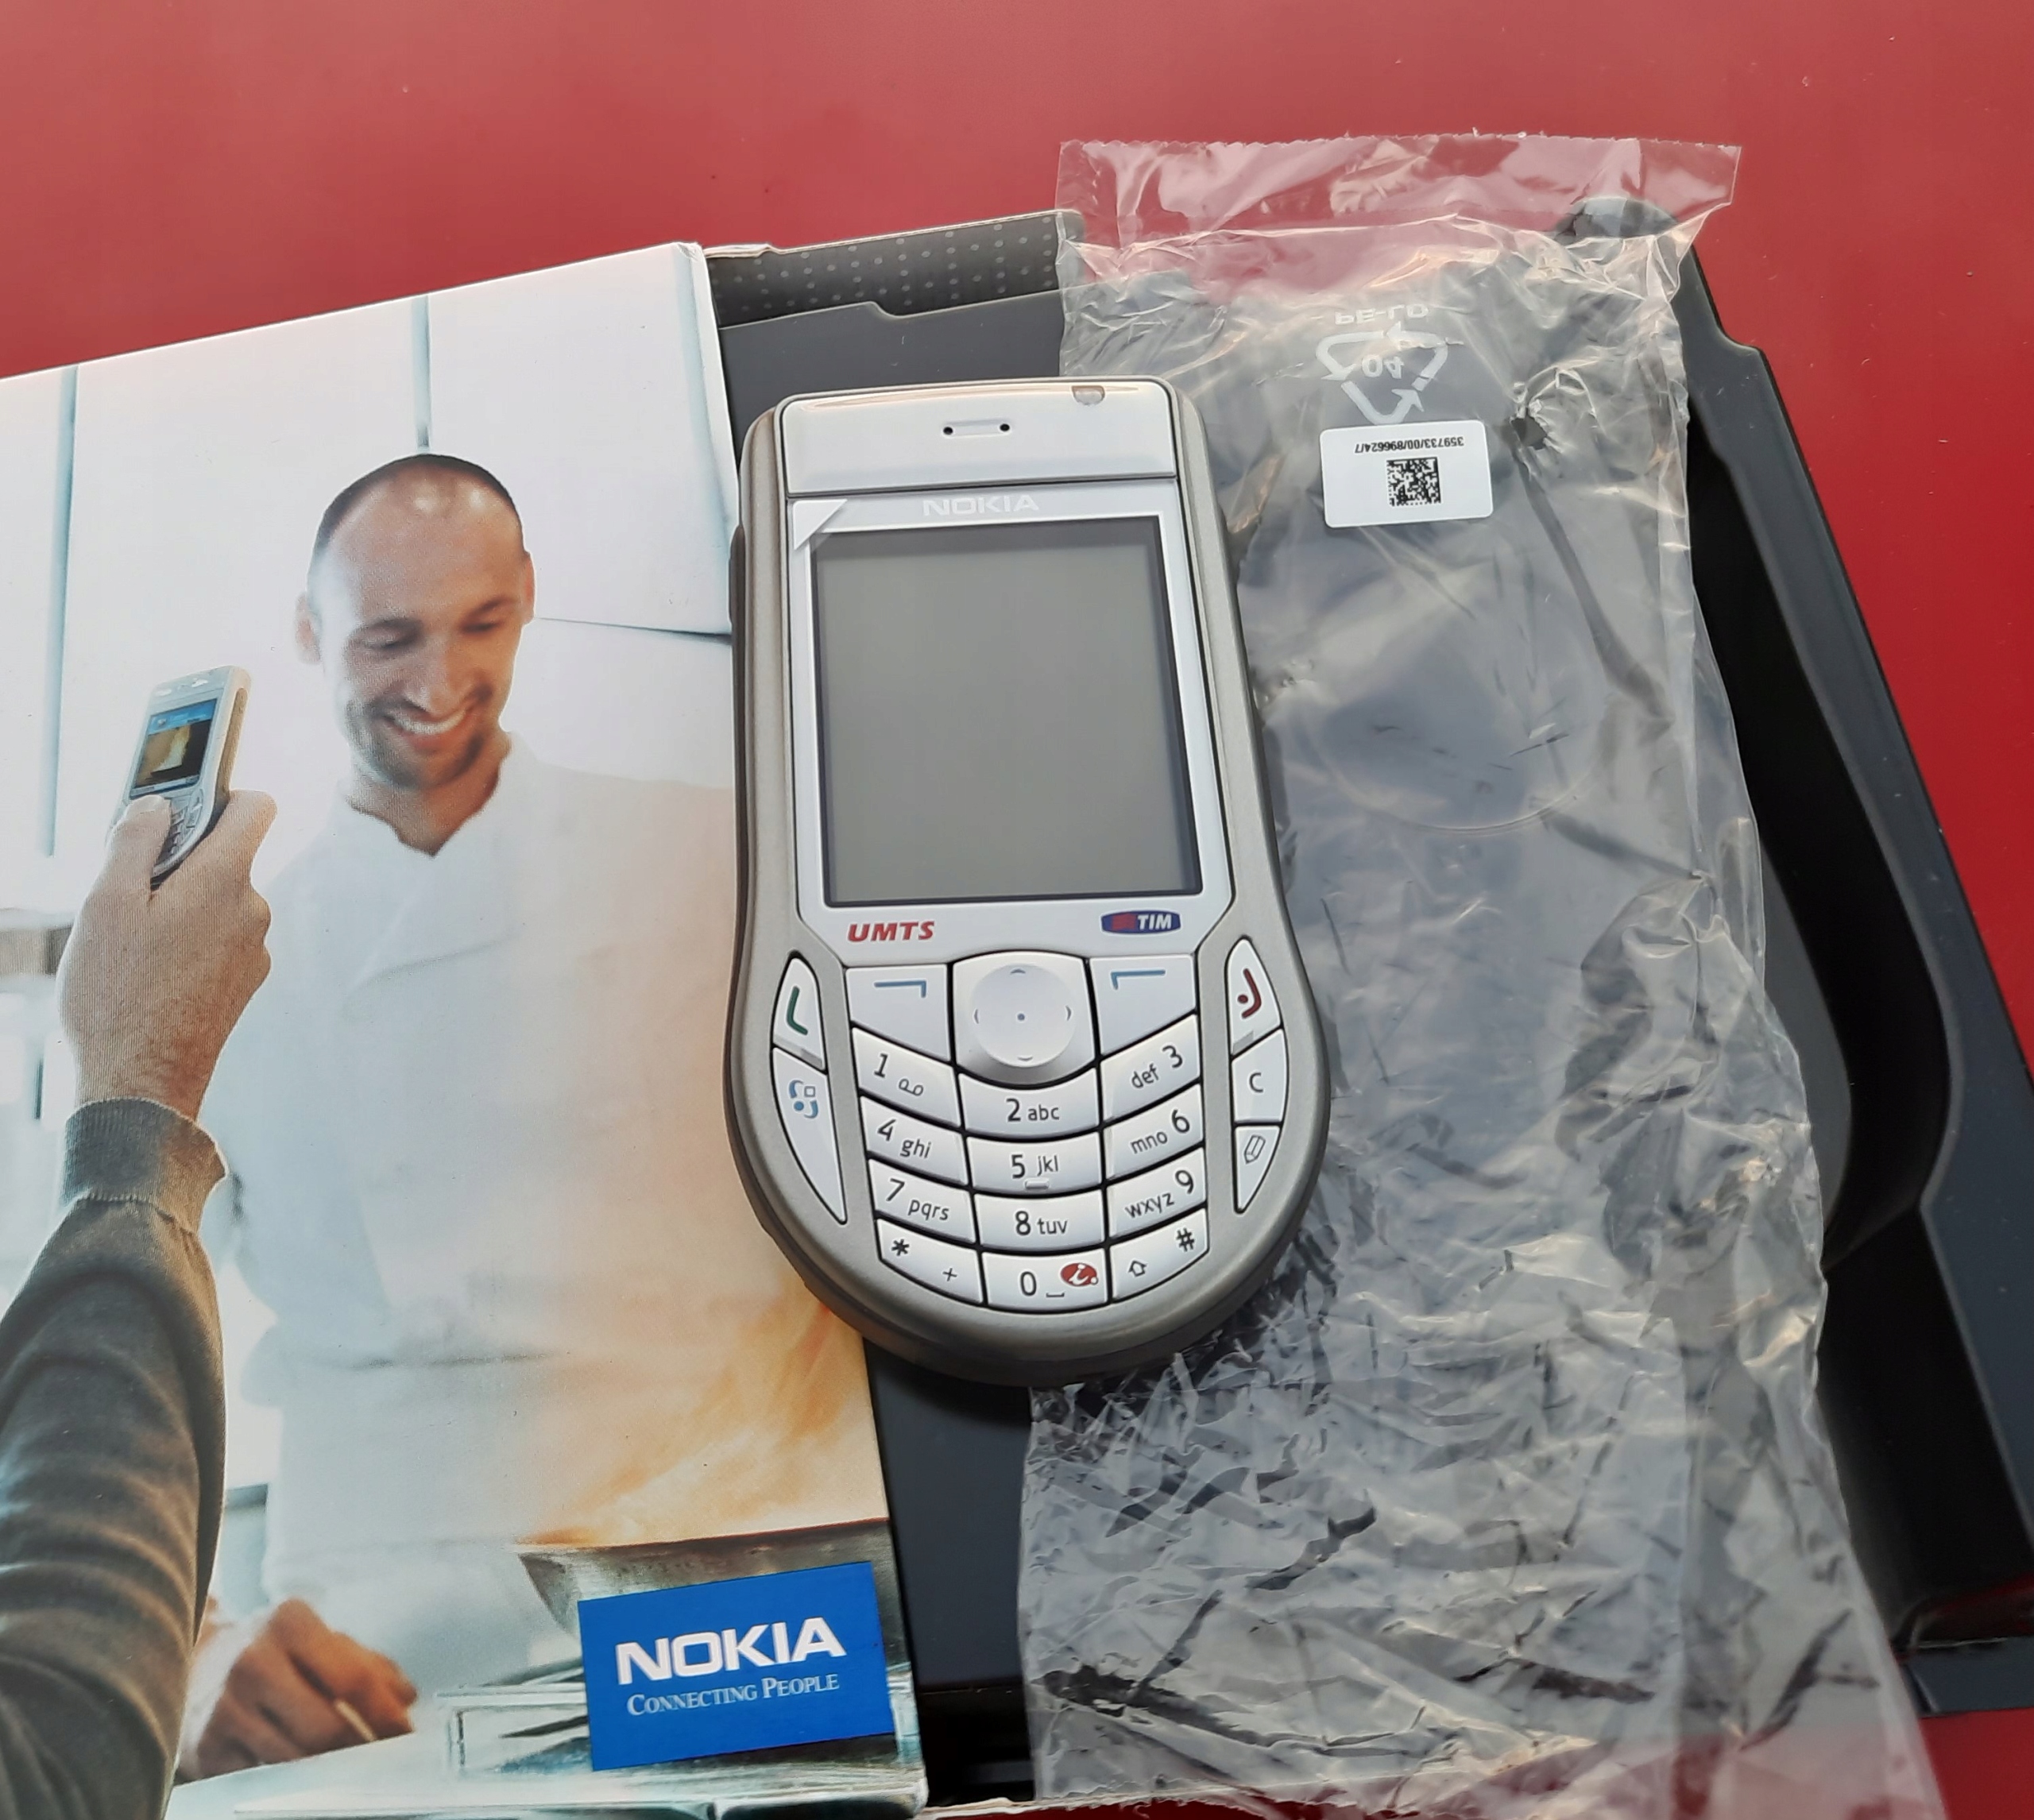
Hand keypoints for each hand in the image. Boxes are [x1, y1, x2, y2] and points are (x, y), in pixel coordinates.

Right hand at [59, 791, 274, 1120]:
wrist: (139, 1084)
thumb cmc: (116, 995)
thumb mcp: (105, 904)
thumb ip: (134, 842)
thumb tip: (156, 804)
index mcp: (226, 881)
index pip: (257, 806)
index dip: (224, 793)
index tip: (186, 802)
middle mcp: (254, 910)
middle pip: (227, 857)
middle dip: (182, 860)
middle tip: (130, 890)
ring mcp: (254, 949)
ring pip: (218, 901)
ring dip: (182, 905)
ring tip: (134, 942)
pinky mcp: (245, 982)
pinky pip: (219, 939)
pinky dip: (190, 940)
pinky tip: (151, 970)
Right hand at [184, 1599, 416, 1777]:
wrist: (194, 1663)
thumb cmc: (273, 1651)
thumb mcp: (319, 1639)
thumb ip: (368, 1663)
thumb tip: (406, 1699)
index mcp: (291, 1624)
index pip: (352, 1678)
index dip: (385, 1714)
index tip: (405, 1736)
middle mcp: (254, 1662)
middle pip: (325, 1728)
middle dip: (360, 1751)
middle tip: (382, 1763)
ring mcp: (225, 1708)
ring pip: (295, 1760)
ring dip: (328, 1771)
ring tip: (350, 1771)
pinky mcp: (206, 1750)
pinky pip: (262, 1778)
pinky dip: (289, 1782)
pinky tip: (305, 1777)